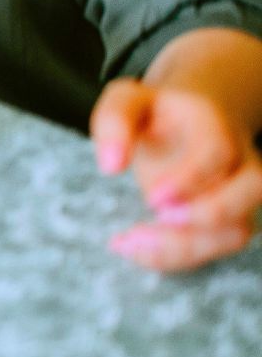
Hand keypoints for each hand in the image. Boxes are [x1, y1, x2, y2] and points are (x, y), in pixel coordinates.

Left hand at [92, 76, 261, 271]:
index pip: (218, 152)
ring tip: (128, 243)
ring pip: (236, 229)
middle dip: (209, 213)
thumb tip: (110, 166)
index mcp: (212, 124)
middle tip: (156, 217)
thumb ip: (114, 122)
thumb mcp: (127, 100)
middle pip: (252, 190)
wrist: (186, 119)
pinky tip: (134, 248)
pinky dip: (177, 256)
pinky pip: (216, 246)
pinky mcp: (228, 219)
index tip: (153, 199)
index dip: (190, 179)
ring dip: (185, 247)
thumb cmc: (154, 112)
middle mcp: (239, 159)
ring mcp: (240, 193)